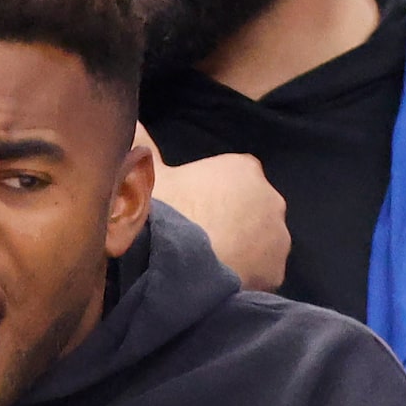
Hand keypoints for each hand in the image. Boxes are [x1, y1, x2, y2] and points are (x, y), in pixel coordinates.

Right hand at [142, 133, 290, 291]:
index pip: (233, 174)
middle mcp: (270, 200)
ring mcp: (277, 240)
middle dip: (229, 222)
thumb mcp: (142, 177)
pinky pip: (258, 274)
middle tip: (192, 241)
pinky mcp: (275, 275)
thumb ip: (139, 143)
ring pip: (257, 244)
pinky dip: (241, 279)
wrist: (174, 274)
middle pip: (249, 209)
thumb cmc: (162, 218)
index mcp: (242, 169)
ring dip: (238, 252)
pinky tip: (213, 286)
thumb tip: (127, 119)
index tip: (186, 209)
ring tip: (201, 268)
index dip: (209, 192)